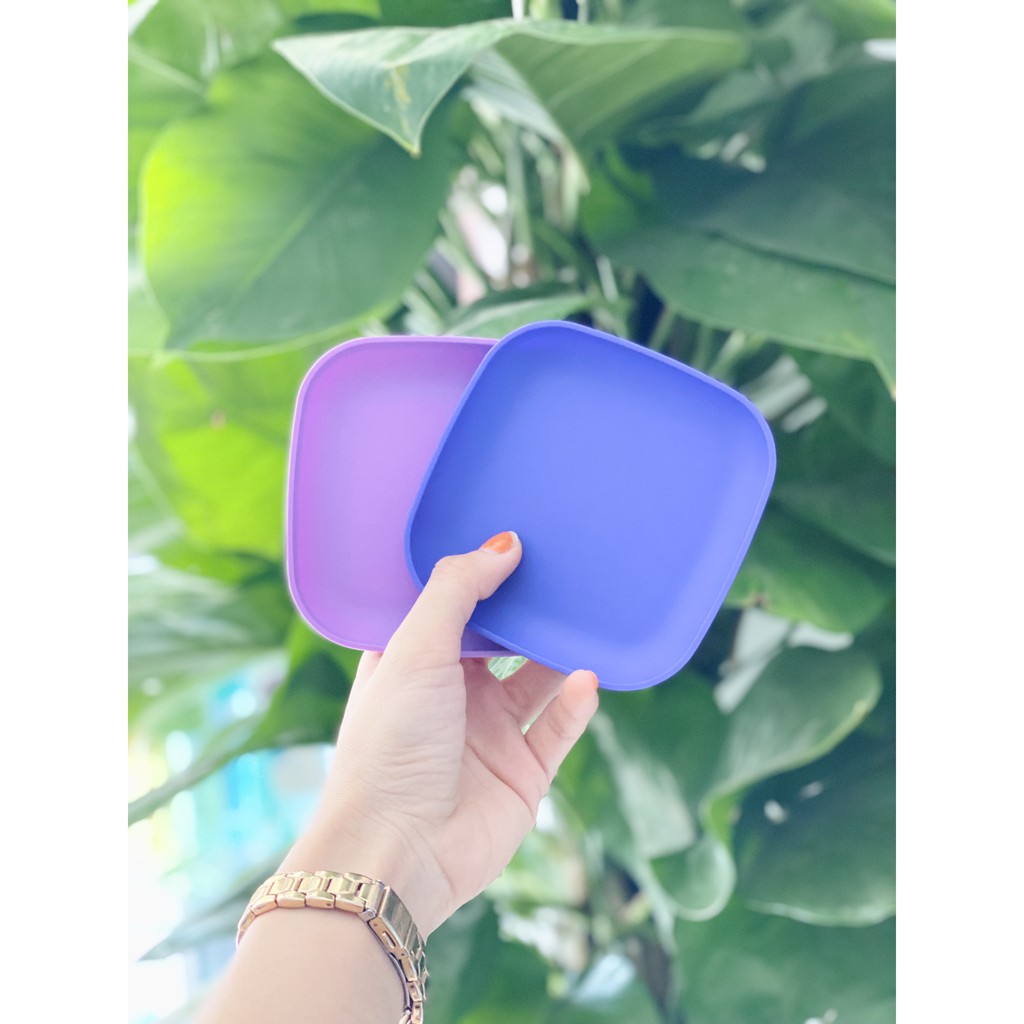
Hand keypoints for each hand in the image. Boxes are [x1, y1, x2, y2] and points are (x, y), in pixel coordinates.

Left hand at [280, 531, 598, 936]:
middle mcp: (450, 696)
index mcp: (411, 664)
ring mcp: (488, 735)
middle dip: (527, 611)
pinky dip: (577, 703)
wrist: (398, 851)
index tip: (513, 543)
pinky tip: (589, 677)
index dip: (477, 579)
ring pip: (536, 680)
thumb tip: (505, 544)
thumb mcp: (415, 648)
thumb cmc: (388, 745)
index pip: (449, 608)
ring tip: (587, 615)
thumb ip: (458, 590)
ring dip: (560, 653)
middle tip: (562, 569)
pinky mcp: (522, 774)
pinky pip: (558, 728)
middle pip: (500, 641)